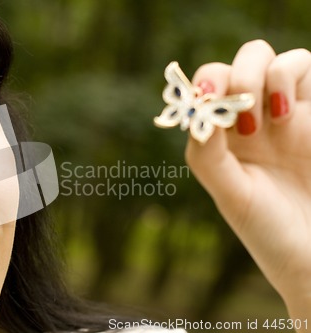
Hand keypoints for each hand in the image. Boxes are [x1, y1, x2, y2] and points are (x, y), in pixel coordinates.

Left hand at [186, 39, 310, 328]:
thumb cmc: (269, 229)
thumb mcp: (229, 194)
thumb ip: (207, 155)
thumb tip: (200, 111)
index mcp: (225, 134)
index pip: (210, 85)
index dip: (207, 83)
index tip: (208, 99)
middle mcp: (255, 119)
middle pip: (243, 61)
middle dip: (238, 75)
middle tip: (242, 115)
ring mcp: (290, 115)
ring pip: (276, 59)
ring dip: (266, 75)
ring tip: (272, 116)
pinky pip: (305, 69)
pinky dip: (292, 77)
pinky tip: (287, 113)